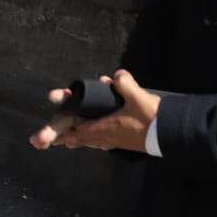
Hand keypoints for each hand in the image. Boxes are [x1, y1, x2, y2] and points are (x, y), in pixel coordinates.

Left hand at [29, 69, 158, 153]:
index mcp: (101, 128)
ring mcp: (112, 141)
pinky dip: (93, 136)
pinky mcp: (121, 141)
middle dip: (63, 136)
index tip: (47, 133)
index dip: (60, 126)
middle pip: (77, 138)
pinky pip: (100, 140)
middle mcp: (104, 137)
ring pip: (88, 141)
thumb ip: (124, 83)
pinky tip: (95, 133)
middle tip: (48, 141)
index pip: (74, 128)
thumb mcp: (137, 96)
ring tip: (67, 139)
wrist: (169, 134)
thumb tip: (118, 75)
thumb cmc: (151, 118)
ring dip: (77, 137)